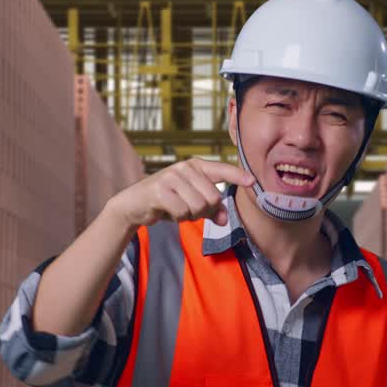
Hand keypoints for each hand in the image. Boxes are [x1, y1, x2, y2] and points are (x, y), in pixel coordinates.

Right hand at [106, 158, 254, 228]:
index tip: (252, 181)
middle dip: (204, 211)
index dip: (238, 176)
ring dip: (189, 215)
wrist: (134, 205)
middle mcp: (184, 168)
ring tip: (176, 209)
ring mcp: (171, 177)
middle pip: (213, 198)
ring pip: (198, 206)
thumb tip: (224, 220)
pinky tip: (167, 212)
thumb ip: (210, 210)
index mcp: (195, 166)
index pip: (222, 170)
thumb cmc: (166, 201)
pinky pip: (182, 211)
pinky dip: (178, 218)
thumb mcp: (191, 204)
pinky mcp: (160, 190)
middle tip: (187, 210)